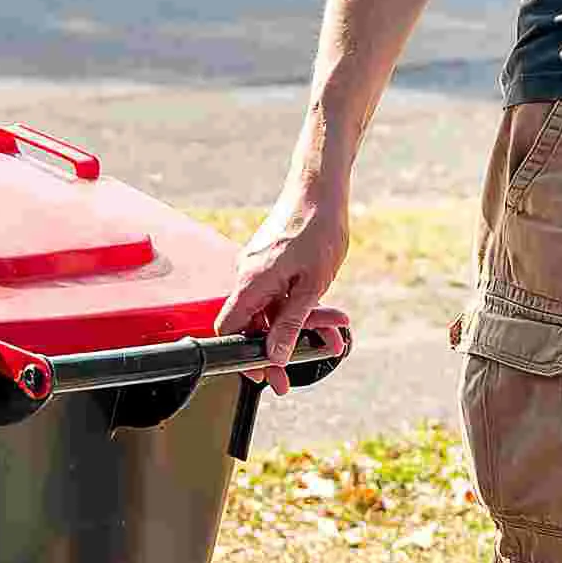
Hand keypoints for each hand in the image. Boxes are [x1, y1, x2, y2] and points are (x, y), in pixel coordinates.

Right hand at [215, 178, 350, 395]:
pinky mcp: (270, 263)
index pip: (230, 329)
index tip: (261, 373)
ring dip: (297, 328)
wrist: (320, 188)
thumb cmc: (318, 229)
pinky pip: (279, 294)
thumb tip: (276, 355)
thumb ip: (291, 323)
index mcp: (252, 282)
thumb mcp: (311, 286)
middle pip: (252, 324)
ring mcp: (258, 268)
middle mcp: (248, 275)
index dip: (242, 356)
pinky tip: (326, 316)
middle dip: (276, 349)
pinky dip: (298, 308)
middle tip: (290, 374)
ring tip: (331, 337)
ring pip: (272, 311)